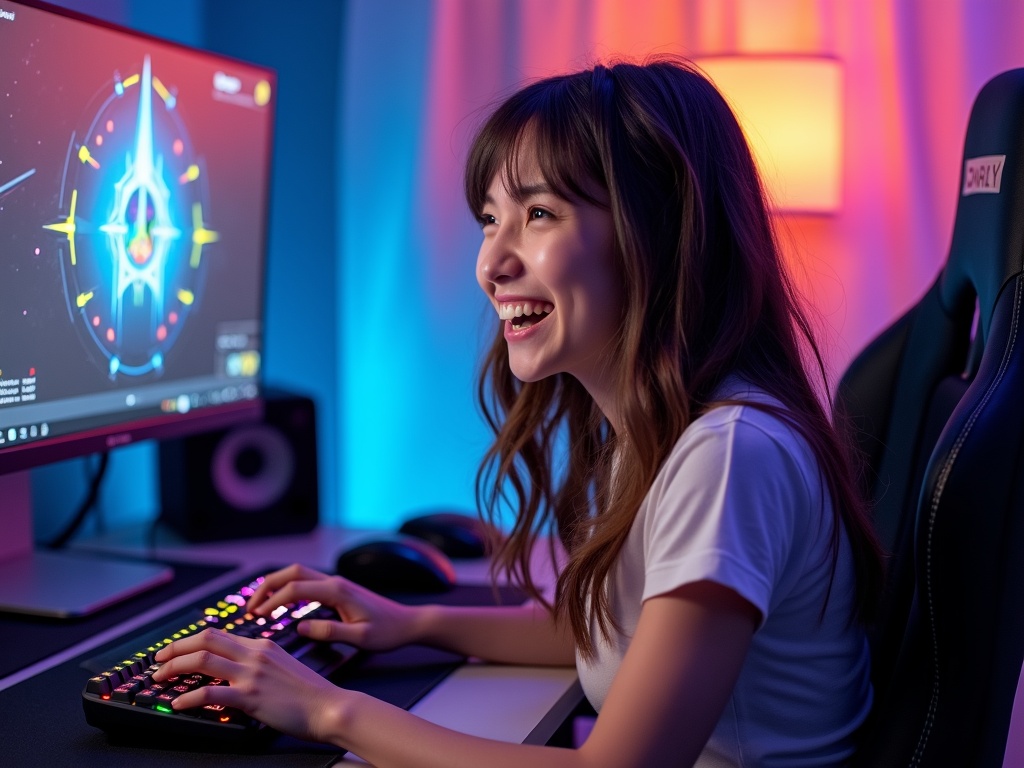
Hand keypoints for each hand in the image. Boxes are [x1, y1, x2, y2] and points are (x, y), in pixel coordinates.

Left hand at [152, 629, 342, 742]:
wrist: (329, 706)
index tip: (176, 650)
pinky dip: (188, 698)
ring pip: (202, 660)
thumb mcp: (283, 666)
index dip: (191, 641)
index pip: (218, 635)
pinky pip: (210, 693)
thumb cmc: (310, 693)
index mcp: (262, 645)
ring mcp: (251, 674)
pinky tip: (179, 704)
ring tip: (160, 678)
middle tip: (158, 659)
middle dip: (175, 647)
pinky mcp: (251, 696)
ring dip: (174, 668)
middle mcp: (254, 654)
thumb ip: (259, 663)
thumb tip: (235, 669)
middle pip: (205, 640)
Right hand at [246, 563, 418, 651]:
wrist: (408, 623)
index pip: (296, 588)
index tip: (258, 616)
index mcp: (338, 591)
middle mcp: (335, 582)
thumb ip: (330, 631)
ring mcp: (336, 583)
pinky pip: (306, 582)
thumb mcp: (360, 638)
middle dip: (267, 587)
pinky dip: (288, 588)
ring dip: (276, 585)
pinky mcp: (338, 589)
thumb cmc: (388, 632)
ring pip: (298, 574)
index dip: (273, 601)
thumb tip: (301, 628)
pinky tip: (281, 604)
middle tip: (250, 607)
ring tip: (259, 604)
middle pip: (292, 572)